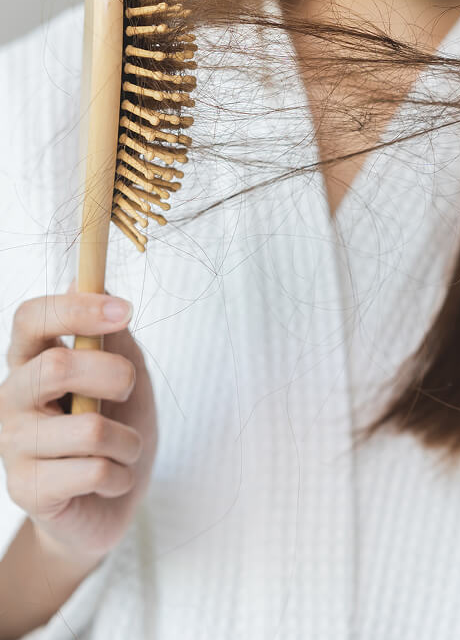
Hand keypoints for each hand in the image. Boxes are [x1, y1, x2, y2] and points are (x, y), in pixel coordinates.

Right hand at [0, 285, 157, 563]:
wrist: (112, 500)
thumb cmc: (118, 427)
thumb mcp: (127, 373)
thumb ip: (112, 335)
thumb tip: (82, 279)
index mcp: (32, 361)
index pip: (29, 318)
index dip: (75, 308)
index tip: (126, 309)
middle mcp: (12, 398)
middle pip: (57, 367)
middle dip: (115, 376)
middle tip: (129, 392)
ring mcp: (13, 445)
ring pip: (89, 428)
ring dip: (129, 440)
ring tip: (125, 449)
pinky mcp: (26, 490)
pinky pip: (95, 472)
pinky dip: (121, 475)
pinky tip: (112, 480)